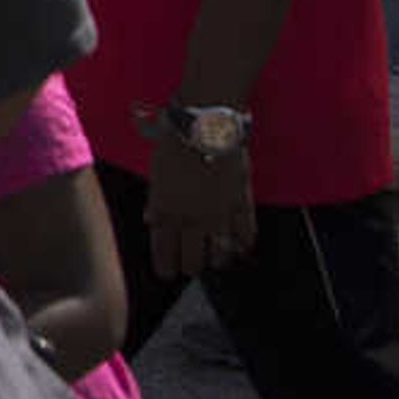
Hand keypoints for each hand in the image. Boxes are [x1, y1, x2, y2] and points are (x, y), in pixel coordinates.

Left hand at [141, 130, 256, 281]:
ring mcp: (218, 213)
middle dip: (190, 266)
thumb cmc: (174, 144)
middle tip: (191, 267)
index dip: (165, 266)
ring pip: (219, 253)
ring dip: (217, 260)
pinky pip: (246, 234)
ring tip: (216, 261)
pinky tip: (241, 248)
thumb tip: (152, 221)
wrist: (204, 126)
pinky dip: (244, 244)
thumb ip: (156, 201)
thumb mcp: (156, 174)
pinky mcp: (241, 203)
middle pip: (192, 260)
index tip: (166, 273)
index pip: (163, 251)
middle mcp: (190, 218)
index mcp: (164, 211)